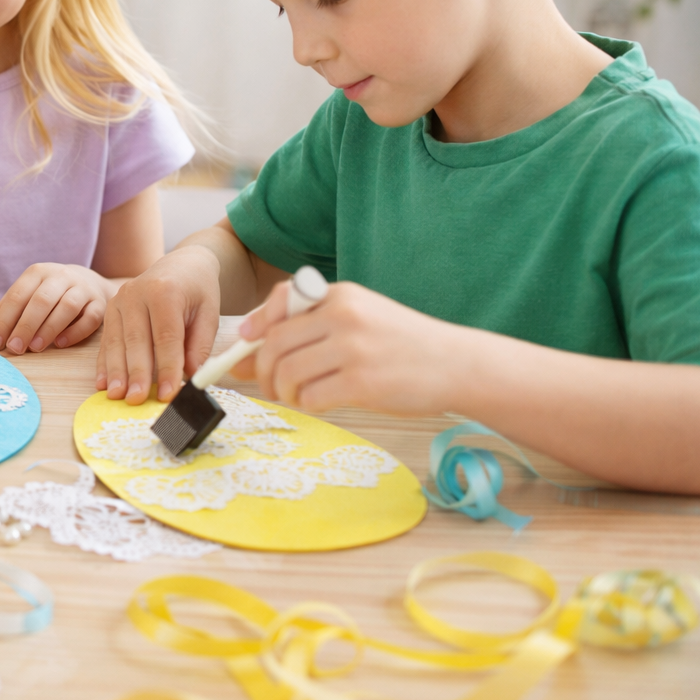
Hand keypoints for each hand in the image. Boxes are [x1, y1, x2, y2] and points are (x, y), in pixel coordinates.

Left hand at [0, 263, 113, 355]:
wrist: (89, 282)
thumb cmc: (49, 294)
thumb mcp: (29, 293)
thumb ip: (12, 308)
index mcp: (38, 273)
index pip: (18, 295)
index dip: (5, 320)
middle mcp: (61, 276)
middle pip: (42, 300)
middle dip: (26, 326)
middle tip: (15, 348)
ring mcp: (83, 288)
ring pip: (67, 307)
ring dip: (49, 329)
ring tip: (35, 348)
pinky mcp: (100, 303)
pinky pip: (90, 318)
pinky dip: (75, 332)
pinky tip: (60, 344)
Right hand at [96, 246, 221, 404]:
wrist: (183, 264)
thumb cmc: (198, 291)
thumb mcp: (208, 313)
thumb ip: (200, 345)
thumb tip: (190, 376)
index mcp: (165, 291)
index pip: (166, 337)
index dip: (168, 368)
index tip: (169, 395)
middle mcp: (136, 293)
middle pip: (137, 341)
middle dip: (137, 374)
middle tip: (136, 400)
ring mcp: (119, 300)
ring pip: (116, 342)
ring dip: (116, 372)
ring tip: (117, 396)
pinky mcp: (110, 309)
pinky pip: (105, 341)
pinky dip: (104, 364)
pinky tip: (103, 383)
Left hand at [234, 280, 467, 415]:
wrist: (457, 364)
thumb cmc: (401, 344)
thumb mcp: (358, 318)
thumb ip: (308, 328)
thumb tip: (242, 356)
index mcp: (340, 295)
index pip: (279, 302)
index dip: (254, 326)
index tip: (246, 346)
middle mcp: (344, 317)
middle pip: (275, 344)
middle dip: (262, 370)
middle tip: (270, 386)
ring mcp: (353, 350)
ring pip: (288, 373)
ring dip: (284, 391)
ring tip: (298, 396)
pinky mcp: (362, 383)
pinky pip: (311, 397)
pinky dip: (307, 405)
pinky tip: (321, 403)